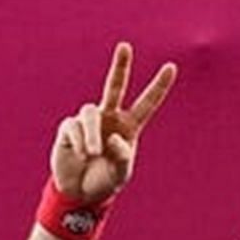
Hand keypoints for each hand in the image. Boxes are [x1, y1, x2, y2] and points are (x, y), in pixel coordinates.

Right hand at [51, 42, 177, 205]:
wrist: (80, 192)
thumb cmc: (105, 181)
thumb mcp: (121, 174)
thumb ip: (122, 157)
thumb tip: (114, 138)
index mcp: (128, 127)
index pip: (147, 103)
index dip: (158, 86)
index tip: (171, 67)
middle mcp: (109, 118)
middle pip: (114, 86)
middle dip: (120, 66)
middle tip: (126, 46)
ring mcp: (88, 121)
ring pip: (90, 112)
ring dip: (91, 133)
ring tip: (93, 153)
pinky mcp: (68, 127)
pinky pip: (73, 126)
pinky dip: (79, 140)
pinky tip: (81, 154)